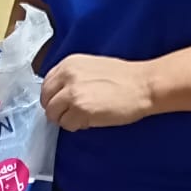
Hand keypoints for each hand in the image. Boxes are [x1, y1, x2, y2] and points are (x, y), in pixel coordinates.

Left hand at [41, 54, 155, 130]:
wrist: (143, 85)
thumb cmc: (124, 77)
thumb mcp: (91, 67)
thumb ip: (72, 78)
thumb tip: (60, 94)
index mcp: (68, 64)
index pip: (46, 85)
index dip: (54, 97)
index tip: (63, 103)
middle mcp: (67, 76)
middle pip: (46, 101)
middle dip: (57, 110)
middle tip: (72, 113)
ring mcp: (72, 93)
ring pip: (54, 115)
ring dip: (66, 119)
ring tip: (84, 117)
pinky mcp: (80, 110)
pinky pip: (67, 125)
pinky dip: (76, 126)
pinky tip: (91, 120)